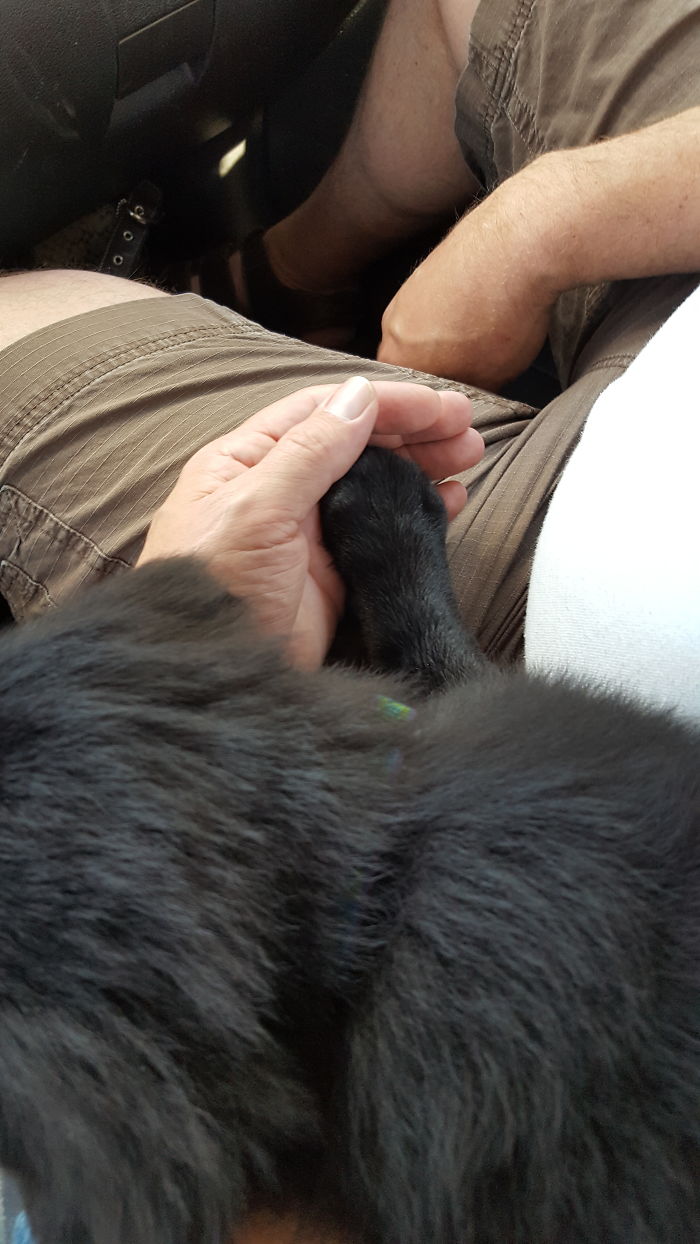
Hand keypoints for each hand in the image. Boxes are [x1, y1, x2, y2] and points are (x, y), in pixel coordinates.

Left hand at [137, 377, 483, 668]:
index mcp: (247, 461)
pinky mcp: (333, 575)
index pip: (324, 412)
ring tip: (469, 457)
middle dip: (413, 432)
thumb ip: (308, 453)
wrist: (214, 672)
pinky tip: (449, 502)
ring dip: (422, 466)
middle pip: (356, 444)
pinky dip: (416, 513)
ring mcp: (308, 534)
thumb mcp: (256, 510)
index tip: (437, 406)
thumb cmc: (212, 589)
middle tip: (466, 430)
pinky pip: (382, 531)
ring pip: (374, 484)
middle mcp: (279, 490)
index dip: (384, 403)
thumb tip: (358, 399)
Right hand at [377, 175, 559, 389]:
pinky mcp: (433, 262)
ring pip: (424, 327)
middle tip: (473, 374)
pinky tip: (491, 308)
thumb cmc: (504, 315)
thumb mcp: (492, 379)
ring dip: (449, 335)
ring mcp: (411, 287)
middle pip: (409, 359)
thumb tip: (468, 396)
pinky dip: (459, 307)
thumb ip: (467, 393)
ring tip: (486, 336)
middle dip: (438, 368)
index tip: (457, 404)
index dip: (432, 403)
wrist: (522, 241)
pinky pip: (440, 298)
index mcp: (398, 358)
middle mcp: (393, 321)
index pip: (404, 395)